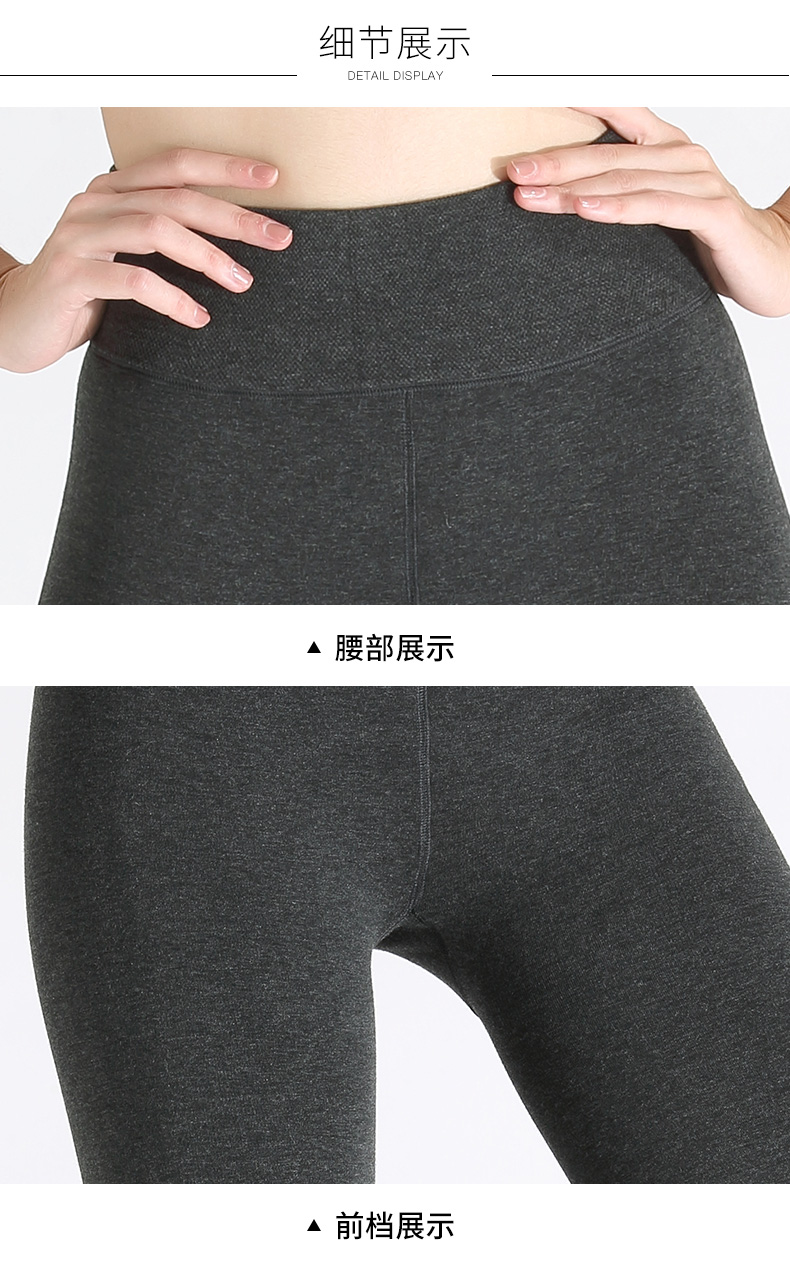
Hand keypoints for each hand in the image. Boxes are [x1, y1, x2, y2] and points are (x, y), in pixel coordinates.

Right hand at [0, 148, 293, 372]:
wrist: (16, 321)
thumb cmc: (81, 291)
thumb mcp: (124, 256)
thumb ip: (161, 238)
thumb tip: (234, 242)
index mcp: (112, 190)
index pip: (175, 164)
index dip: (224, 167)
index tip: (272, 179)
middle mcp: (94, 203)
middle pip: (176, 196)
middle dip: (234, 216)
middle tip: (277, 238)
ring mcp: (79, 237)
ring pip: (157, 230)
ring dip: (208, 256)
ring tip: (242, 281)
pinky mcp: (71, 275)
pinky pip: (133, 280)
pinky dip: (173, 298)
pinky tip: (198, 317)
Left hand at [507, 107, 789, 317]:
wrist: (770, 266)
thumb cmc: (709, 238)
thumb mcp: (661, 207)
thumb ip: (623, 194)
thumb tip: (562, 195)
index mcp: (668, 148)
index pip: (620, 114)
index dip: (579, 103)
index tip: (531, 103)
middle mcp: (683, 156)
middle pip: (609, 154)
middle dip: (556, 162)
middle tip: (515, 170)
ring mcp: (699, 182)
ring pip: (625, 180)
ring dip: (573, 188)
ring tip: (532, 194)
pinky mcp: (712, 214)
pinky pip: (656, 206)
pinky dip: (617, 208)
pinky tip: (585, 209)